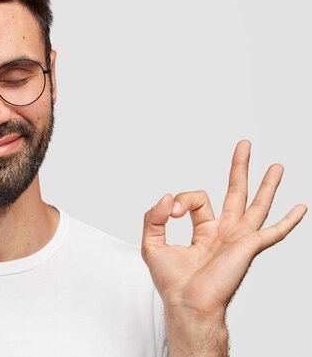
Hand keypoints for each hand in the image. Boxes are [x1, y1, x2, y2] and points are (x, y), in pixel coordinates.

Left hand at [142, 140, 306, 316]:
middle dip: (240, 167)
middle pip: (236, 192)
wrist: (187, 303)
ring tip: (277, 166)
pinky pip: (274, 233)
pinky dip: (288, 221)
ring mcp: (239, 239)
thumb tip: (167, 197)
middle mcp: (224, 232)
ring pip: (257, 205)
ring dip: (267, 185)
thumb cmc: (172, 282)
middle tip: (245, 144)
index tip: (171, 212)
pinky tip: (301, 207)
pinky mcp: (248, 247)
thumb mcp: (152, 243)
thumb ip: (153, 216)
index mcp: (204, 230)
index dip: (181, 200)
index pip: (196, 198)